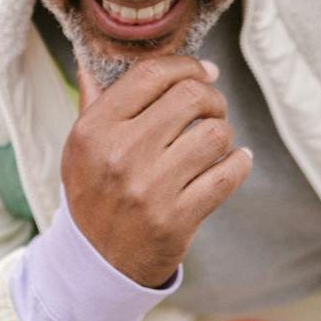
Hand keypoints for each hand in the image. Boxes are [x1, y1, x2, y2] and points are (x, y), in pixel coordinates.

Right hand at [60, 55, 252, 287]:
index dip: (186, 65)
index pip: (150, 75)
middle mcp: (120, 155)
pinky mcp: (176, 218)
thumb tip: (94, 58)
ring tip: (216, 140)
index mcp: (94, 130)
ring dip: (224, 132)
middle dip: (212, 97)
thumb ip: (93, 100)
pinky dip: (239, 163)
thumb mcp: (80, 146)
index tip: (203, 70)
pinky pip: (228, 174)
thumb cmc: (94, 193)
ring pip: (214, 134)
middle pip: (189, 97)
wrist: (96, 262)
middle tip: (212, 108)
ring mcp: (150, 188)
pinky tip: (235, 161)